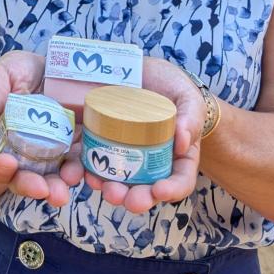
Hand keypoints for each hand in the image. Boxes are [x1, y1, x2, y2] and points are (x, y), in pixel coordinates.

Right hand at [0, 51, 83, 205]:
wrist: (52, 70)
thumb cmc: (19, 72)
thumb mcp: (2, 73)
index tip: (7, 163)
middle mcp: (24, 154)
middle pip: (23, 179)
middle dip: (32, 187)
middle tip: (44, 189)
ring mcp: (52, 153)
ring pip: (54, 178)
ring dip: (61, 185)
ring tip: (69, 181)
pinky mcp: (76, 147)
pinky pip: (81, 164)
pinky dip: (86, 170)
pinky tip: (91, 171)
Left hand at [76, 56, 205, 213]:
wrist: (145, 74)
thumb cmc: (174, 89)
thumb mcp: (189, 99)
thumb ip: (190, 117)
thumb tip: (182, 141)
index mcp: (177, 158)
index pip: (179, 181)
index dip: (171, 190)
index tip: (160, 190)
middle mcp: (150, 164)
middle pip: (146, 189)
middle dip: (136, 198)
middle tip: (126, 198)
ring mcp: (125, 156)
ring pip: (118, 182)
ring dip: (108, 189)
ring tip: (102, 186)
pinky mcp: (102, 143)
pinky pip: (94, 161)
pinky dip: (87, 169)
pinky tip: (82, 172)